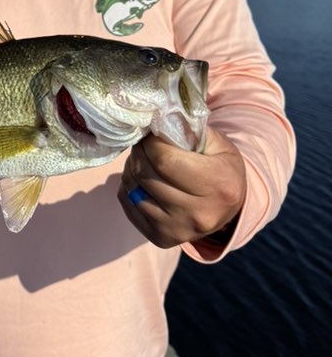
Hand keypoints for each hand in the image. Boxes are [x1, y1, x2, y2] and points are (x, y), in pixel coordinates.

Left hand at [117, 126, 246, 248]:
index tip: (152, 135)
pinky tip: (143, 180)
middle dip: (139, 153)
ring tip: (145, 161)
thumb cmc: (221, 166)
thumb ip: (187, 128)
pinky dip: (129, 187)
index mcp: (218, 185)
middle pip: (145, 174)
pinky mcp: (161, 239)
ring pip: (133, 188)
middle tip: (145, 145)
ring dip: (132, 169)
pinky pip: (127, 204)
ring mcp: (179, 231)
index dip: (151, 142)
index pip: (164, 160)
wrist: (229, 208)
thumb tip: (154, 118)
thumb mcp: (215, 142)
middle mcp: (199, 214)